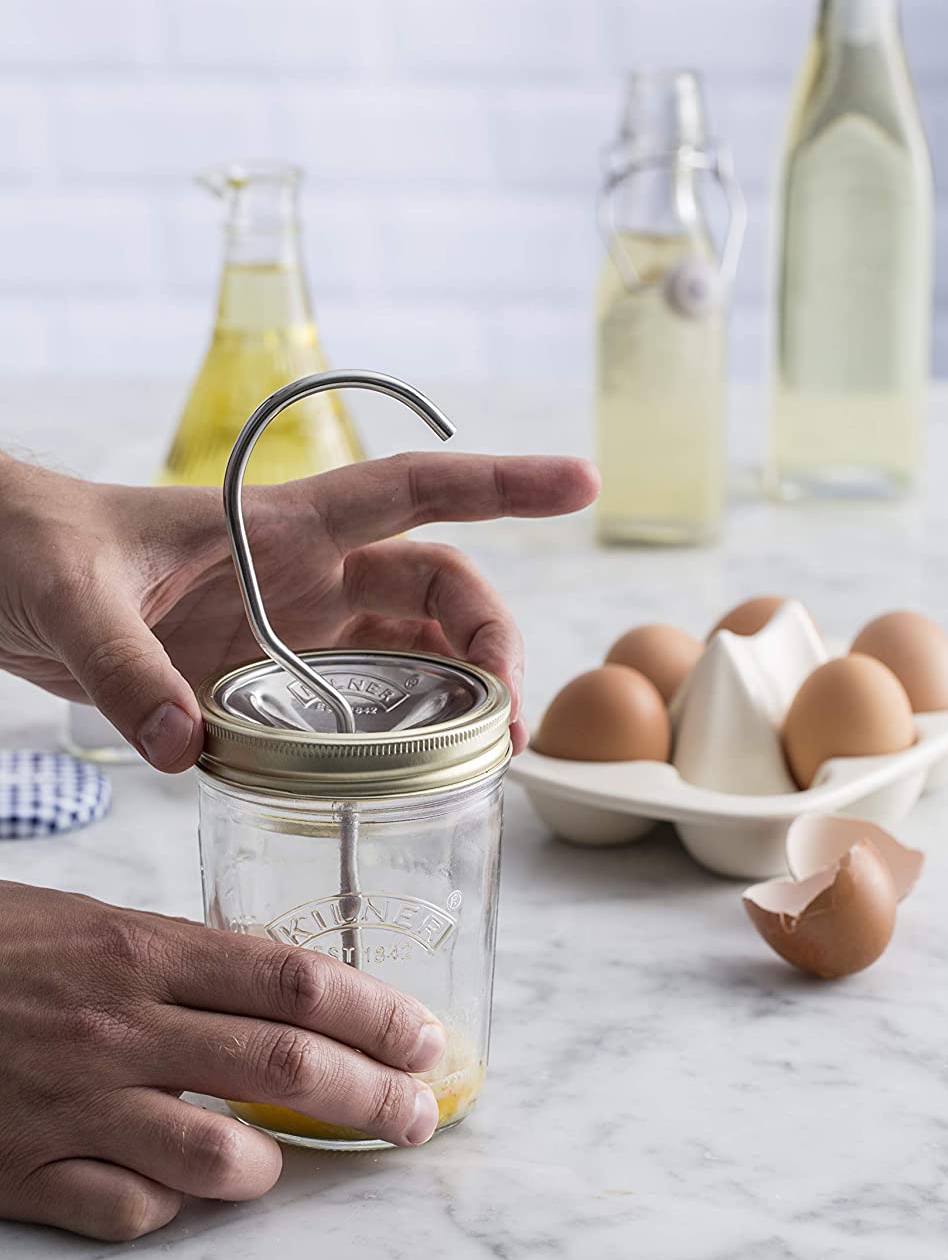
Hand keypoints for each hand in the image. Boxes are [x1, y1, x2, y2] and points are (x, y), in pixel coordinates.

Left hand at [0, 450, 597, 763]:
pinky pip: (351, 703)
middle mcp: (301, 575)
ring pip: (408, 652)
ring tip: (488, 757)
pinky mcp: (256, 675)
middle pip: (438, 591)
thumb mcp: (72, 596)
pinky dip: (391, 733)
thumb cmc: (29, 544)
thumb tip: (186, 745)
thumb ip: (127, 669)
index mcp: (278, 527)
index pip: (416, 491)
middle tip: (509, 720)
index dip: (503, 485)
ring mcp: (284, 628)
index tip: (581, 483)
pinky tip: (407, 776)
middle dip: (493, 642)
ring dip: (458, 695)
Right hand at [0, 880, 461, 1240]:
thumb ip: (178, 957)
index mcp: (141, 948)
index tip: (423, 1037)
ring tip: (280, 1158)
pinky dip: (170, 1205)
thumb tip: (273, 991)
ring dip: (270, 1164)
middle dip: (371, 1095)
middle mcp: (122, 1026)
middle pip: (283, 1063)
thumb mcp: (87, 921)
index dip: (374, 1013)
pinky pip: (131, 1212)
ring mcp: (75, 1103)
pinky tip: (175, 1187)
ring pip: (220, 1156)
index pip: (291, 979)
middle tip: (415, 1115)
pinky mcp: (25, 1170)